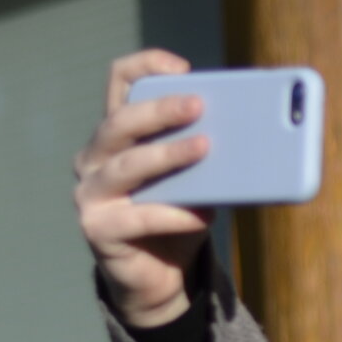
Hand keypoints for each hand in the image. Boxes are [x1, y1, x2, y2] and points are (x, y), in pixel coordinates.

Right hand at [74, 50, 213, 327]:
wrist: (160, 276)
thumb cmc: (177, 215)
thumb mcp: (194, 178)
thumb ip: (205, 152)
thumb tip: (252, 132)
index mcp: (117, 134)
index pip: (118, 83)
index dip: (144, 66)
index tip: (183, 67)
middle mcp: (94, 158)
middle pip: (120, 121)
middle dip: (160, 110)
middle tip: (199, 105)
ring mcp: (90, 193)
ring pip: (127, 165)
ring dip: (167, 154)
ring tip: (205, 148)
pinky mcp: (97, 229)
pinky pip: (137, 217)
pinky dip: (174, 214)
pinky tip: (201, 214)